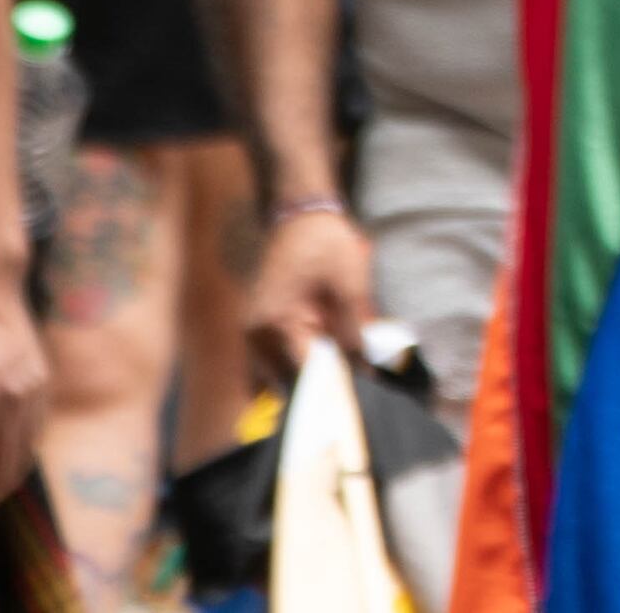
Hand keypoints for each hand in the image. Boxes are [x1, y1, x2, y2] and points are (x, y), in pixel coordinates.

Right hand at [250, 205, 380, 383]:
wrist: (301, 218)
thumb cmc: (326, 245)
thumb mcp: (350, 284)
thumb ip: (356, 330)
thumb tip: (366, 372)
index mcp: (275, 323)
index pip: (303, 374)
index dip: (332, 389)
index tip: (356, 402)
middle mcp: (255, 336)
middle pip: (288, 382)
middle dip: (321, 388)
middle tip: (356, 393)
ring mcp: (252, 335)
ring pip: (279, 378)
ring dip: (307, 379)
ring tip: (343, 376)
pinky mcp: (258, 332)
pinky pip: (273, 365)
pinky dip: (295, 369)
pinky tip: (323, 364)